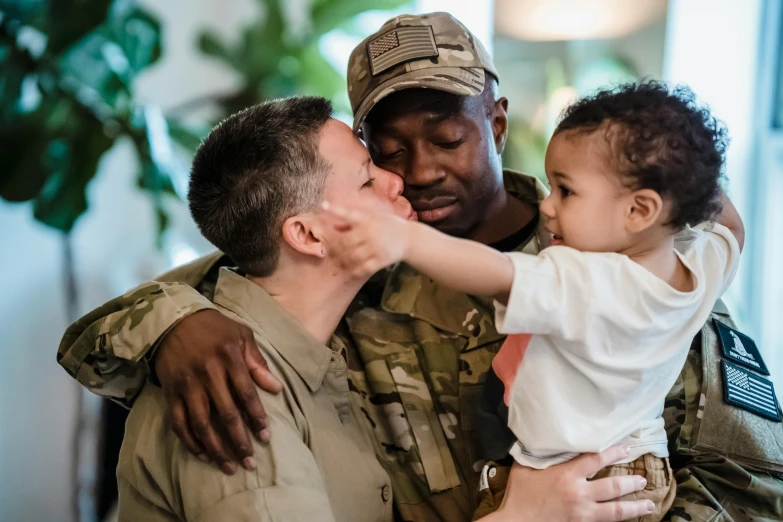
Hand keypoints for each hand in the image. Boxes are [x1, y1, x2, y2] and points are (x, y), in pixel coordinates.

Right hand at [155, 309, 282, 474]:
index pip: (246, 394)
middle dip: (239, 441)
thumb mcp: (241, 335)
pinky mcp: (170, 393)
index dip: (256, 418)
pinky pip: (179, 423)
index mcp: (229, 357)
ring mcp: (187, 385)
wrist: (173, 320)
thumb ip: (258, 362)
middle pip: (226, 414)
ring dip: (216, 448)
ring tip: (229, 466)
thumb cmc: (214, 328)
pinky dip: (190, 441)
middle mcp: (207, 373)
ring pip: (202, 424)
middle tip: (250, 462)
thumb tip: (277, 388)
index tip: (265, 437)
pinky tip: (203, 454)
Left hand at [321, 201, 411, 278]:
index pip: (348, 213)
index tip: (322, 205)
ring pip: (352, 256)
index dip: (334, 209)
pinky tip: (351, 270)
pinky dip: (355, 270)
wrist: (409, 238)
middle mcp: (370, 232)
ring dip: (342, 260)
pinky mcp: (381, 259)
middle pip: (345, 241)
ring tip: (338, 261)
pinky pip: (364, 267)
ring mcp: (376, 247)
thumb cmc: (387, 225)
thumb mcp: (372, 218)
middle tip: (328, 250)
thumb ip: (353, 222)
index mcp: (367, 219)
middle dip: (334, 247)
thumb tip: (334, 225)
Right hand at [486, 446, 654, 521]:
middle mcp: (579, 493)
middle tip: (643, 479)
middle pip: (612, 486)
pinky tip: (627, 519)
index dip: (613, 452)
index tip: (626, 448)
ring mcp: (582, 513)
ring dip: (635, 506)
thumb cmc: (519, 493)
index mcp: (566, 475)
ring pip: (615, 511)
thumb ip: (539, 453)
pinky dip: (618, 520)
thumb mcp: (525, 466)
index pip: (596, 459)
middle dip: (630, 482)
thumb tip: (543, 437)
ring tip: (649, 503)